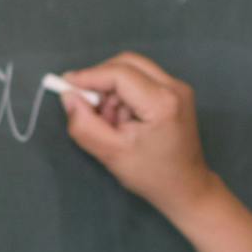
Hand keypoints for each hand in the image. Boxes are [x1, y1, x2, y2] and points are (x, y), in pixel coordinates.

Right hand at [59, 52, 217, 218]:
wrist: (186, 187)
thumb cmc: (151, 175)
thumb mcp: (111, 154)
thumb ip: (85, 125)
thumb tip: (69, 96)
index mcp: (162, 102)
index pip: (119, 73)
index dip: (89, 76)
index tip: (65, 85)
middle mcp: (174, 87)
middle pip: (127, 63)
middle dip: (102, 80)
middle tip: (89, 105)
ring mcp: (178, 88)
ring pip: (134, 69)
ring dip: (114, 89)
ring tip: (111, 121)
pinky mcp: (176, 93)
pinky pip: (143, 79)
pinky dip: (126, 94)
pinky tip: (124, 119)